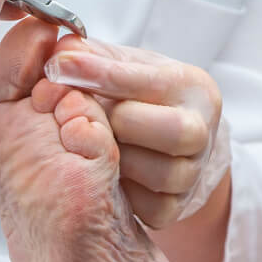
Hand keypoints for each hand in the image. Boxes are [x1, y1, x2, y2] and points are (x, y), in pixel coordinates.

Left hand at [40, 37, 227, 228]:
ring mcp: (193, 171)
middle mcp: (202, 128)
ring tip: (98, 147)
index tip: (58, 66)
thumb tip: (61, 52)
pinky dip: (125, 194)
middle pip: (173, 131)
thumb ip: (90, 55)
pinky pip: (152, 209)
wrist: (161, 138)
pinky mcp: (177, 207)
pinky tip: (108, 175)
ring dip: (120, 161)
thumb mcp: (119, 66)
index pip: (149, 81)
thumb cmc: (133, 97)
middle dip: (121, 124)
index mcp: (193, 86)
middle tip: (89, 118)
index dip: (99, 74)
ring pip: (161, 173)